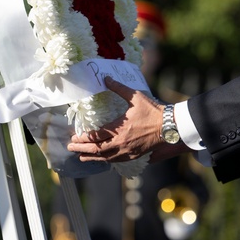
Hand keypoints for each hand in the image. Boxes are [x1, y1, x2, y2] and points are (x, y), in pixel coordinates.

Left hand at [67, 77, 191, 163]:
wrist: (169, 126)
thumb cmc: (152, 111)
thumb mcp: (134, 96)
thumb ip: (118, 88)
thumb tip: (105, 78)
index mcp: (119, 128)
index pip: (96, 136)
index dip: (83, 137)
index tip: (74, 136)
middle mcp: (121, 142)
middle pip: (96, 149)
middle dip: (82, 148)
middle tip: (71, 147)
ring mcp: (127, 151)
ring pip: (105, 158)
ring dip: (91, 157)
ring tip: (81, 157)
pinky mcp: (134, 155)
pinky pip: (116, 161)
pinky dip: (105, 161)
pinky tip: (101, 160)